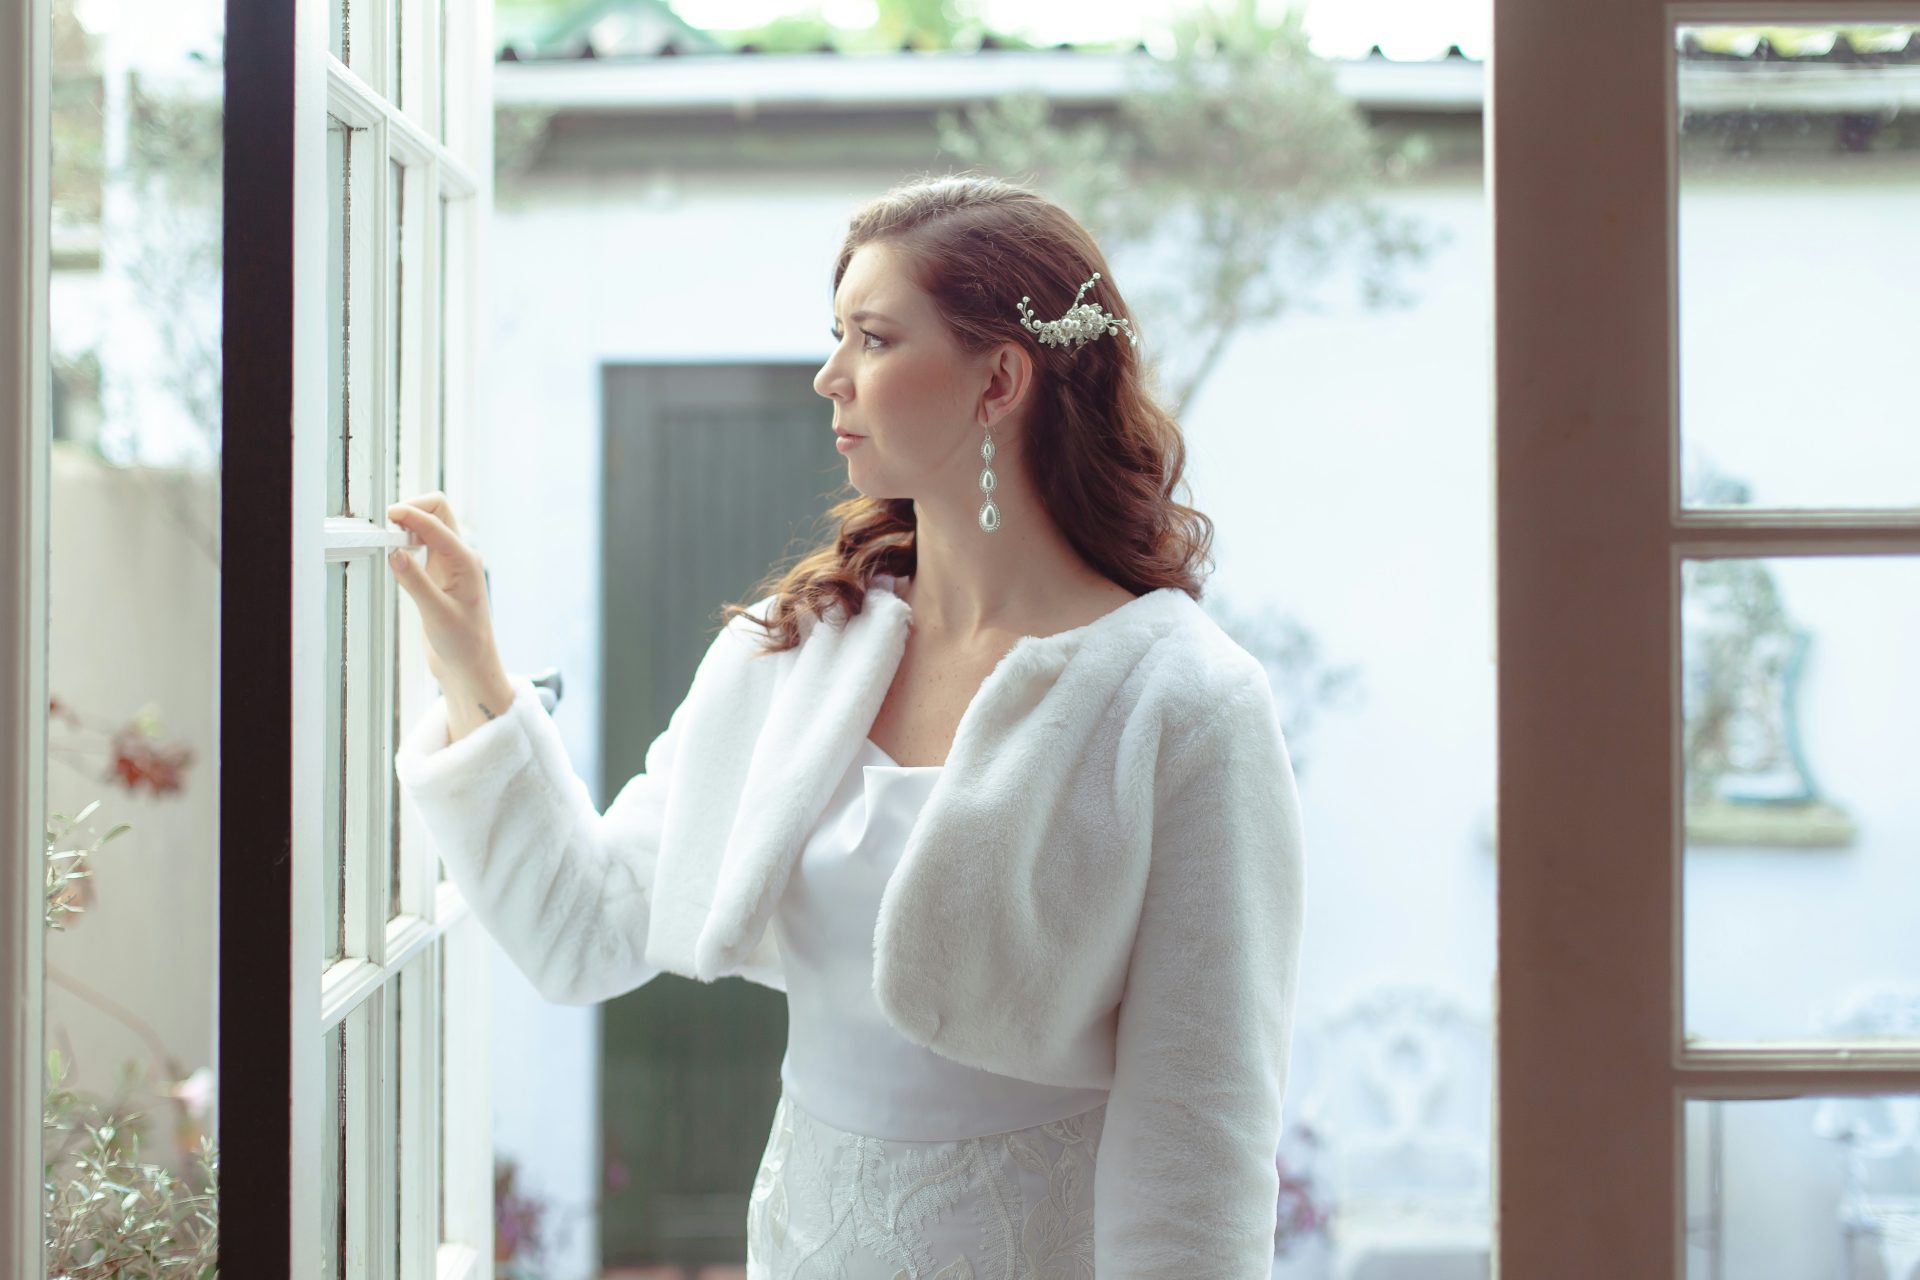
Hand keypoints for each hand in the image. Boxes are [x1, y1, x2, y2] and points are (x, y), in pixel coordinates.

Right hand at [386, 492, 502, 690]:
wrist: (470, 666)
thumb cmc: (463, 644)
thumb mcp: (436, 613)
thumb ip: (415, 582)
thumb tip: (394, 553)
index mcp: (466, 561)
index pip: (436, 524)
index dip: (411, 514)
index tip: (387, 516)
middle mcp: (460, 558)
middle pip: (438, 513)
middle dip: (412, 510)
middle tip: (386, 525)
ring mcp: (449, 565)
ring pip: (429, 527)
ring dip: (408, 525)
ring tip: (386, 537)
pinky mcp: (438, 575)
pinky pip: (421, 546)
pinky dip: (406, 542)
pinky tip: (393, 554)